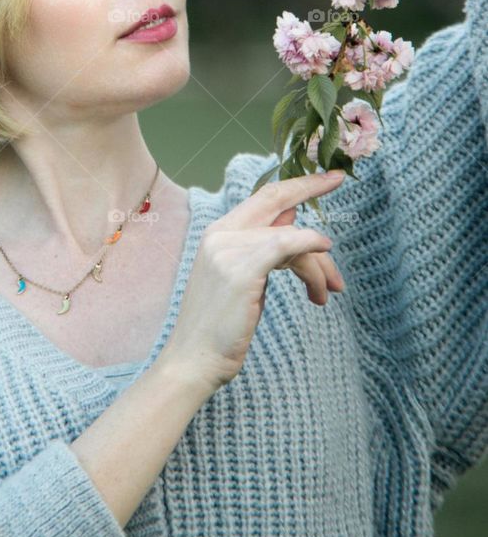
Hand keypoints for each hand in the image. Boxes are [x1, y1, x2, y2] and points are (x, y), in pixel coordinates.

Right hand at [161, 171, 346, 391]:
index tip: (326, 176)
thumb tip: (292, 217)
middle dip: (310, 185)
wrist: (195, 360)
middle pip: (274, 198)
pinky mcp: (242, 269)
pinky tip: (325, 248)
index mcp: (218, 233)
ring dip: (318, 266)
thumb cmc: (221, 327)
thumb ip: (264, 247)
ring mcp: (228, 249)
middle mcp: (221, 234)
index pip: (263, 197)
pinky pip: (286, 245)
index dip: (296, 183)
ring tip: (326, 295)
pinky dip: (310, 244)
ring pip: (290, 237)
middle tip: (340, 180)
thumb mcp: (244, 278)